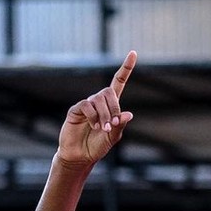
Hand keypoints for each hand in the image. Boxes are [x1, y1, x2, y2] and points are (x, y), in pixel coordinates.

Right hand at [56, 51, 135, 167]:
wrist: (80, 156)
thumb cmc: (96, 147)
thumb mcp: (113, 137)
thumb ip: (120, 125)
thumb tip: (129, 114)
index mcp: (110, 106)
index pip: (118, 82)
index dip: (126, 68)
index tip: (134, 53)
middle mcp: (98, 102)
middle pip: (109, 92)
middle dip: (114, 107)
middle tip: (113, 124)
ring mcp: (87, 105)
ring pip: (98, 99)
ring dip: (104, 115)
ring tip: (103, 128)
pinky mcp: (76, 110)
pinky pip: (87, 105)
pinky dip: (93, 116)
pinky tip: (94, 126)